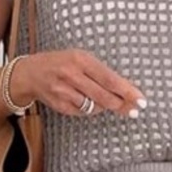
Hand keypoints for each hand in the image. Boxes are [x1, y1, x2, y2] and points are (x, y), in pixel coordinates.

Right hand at [10, 49, 145, 118]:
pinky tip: (87, 102)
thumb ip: (100, 72)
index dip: (127, 91)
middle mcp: (72, 75)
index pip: (110, 79)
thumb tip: (125, 90)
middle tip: (134, 110)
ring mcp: (64, 92)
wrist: (30, 73)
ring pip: (94, 107)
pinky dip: (90, 110)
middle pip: (104, 96)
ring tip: (110, 103)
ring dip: (105, 107)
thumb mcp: (80, 59)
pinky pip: (83, 112)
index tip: (141, 100)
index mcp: (80, 59)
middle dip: (122, 105)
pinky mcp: (60, 105)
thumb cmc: (61, 63)